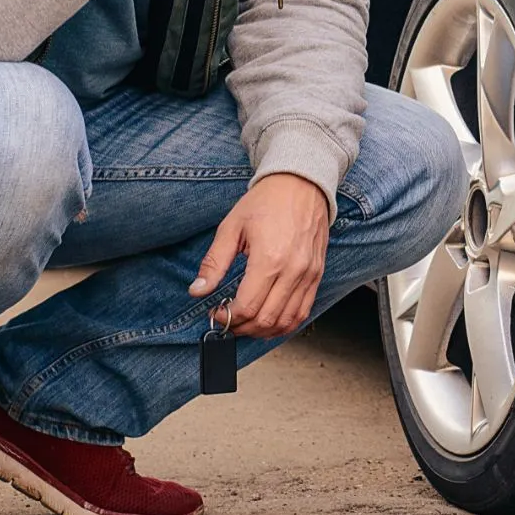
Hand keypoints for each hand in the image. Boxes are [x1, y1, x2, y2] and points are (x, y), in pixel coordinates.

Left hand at [188, 174, 330, 338]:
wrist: (301, 183)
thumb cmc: (267, 201)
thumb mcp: (231, 227)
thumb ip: (214, 262)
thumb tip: (197, 290)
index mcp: (269, 259)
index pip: (247, 307)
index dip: (227, 317)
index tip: (217, 312)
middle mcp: (293, 270)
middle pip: (265, 319)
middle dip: (242, 327)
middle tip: (228, 320)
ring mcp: (308, 274)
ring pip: (286, 321)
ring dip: (263, 331)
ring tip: (246, 324)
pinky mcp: (317, 274)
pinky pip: (303, 312)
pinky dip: (285, 324)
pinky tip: (269, 321)